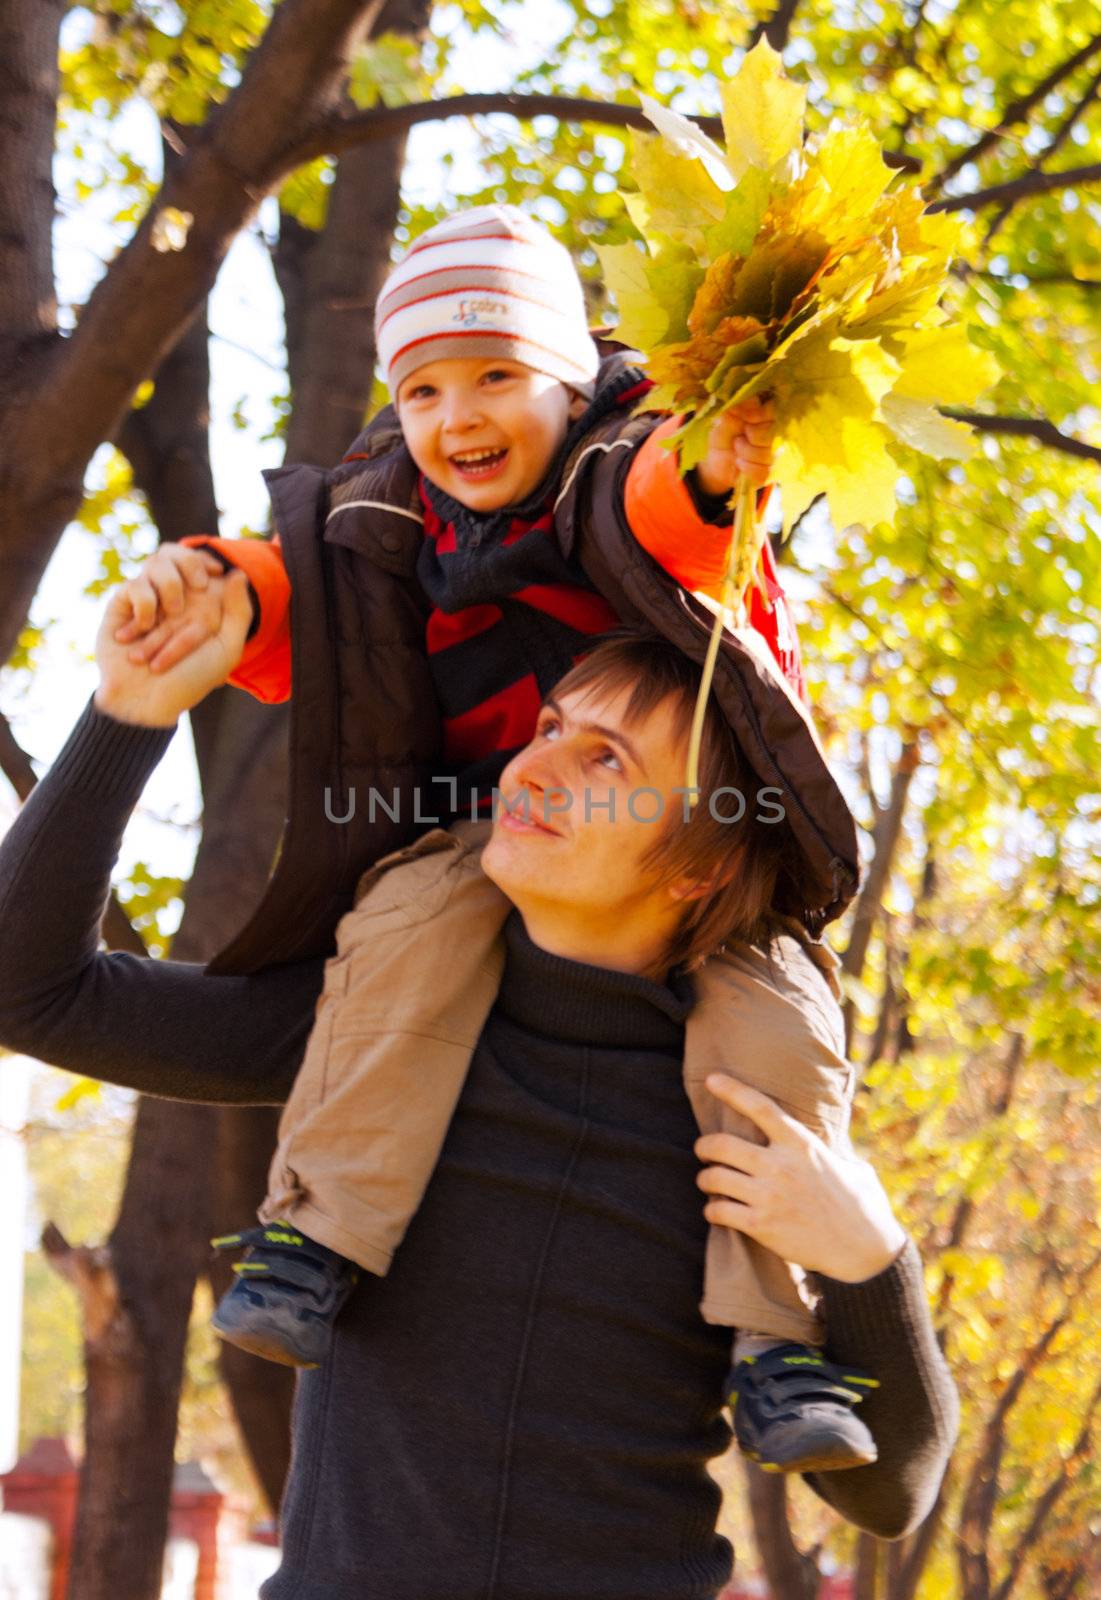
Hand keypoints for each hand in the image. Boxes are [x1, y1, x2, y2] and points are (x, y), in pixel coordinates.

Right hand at [113, 544, 238, 673]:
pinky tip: (141, 631)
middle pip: (176, 552)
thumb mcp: (226, 650)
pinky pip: (134, 585)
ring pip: (156, 563)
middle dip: (190, 563)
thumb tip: (238, 573)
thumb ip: (239, 613)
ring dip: (170, 590)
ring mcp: (146, 599)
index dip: (206, 560)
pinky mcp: (122, 605)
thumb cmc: (190, 680)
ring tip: (167, 620)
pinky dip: (144, 607)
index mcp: (198, 604)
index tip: (215, 573)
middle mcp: (171, 598)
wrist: (147, 699)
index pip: (201, 563)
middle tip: (198, 585)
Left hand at [695, 394, 774, 498]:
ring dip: (746, 453)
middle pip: (773, 433)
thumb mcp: (722, 422)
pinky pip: (765, 471)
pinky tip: (740, 464)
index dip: (762, 415)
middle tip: (738, 438)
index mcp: (763, 416)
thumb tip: (753, 401)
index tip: (746, 419)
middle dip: (752, 436)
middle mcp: (773, 433)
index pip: (774, 410)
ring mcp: (774, 453)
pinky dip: (748, 468)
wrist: (716, 464)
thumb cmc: (722, 438)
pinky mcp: (770, 471)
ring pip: (769, 454)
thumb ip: (735, 411)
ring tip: (736, 451)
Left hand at [695, 1075, 907, 1283]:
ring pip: (713, 1177)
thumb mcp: (848, 1164)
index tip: (711, 1080)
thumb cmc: (859, 1204)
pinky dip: (712, 1211)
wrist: (863, 1249)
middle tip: (703, 1150)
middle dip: (704, 1146)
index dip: (732, 1090)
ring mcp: (769, 1196)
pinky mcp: (761, 1225)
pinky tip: (717, 1211)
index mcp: (801, 1144)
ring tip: (709, 1181)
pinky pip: (718, 1211)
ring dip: (705, 1179)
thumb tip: (832, 1133)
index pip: (759, 1107)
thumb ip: (829, 1148)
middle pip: (721, 1144)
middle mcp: (781, 1166)